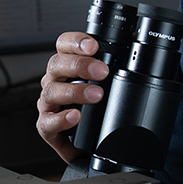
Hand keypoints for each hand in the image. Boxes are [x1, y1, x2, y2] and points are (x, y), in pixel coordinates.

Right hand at [36, 32, 107, 163]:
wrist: (90, 142)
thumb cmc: (96, 108)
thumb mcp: (106, 82)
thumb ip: (117, 61)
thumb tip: (136, 41)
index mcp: (67, 66)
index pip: (64, 45)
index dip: (76, 42)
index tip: (93, 46)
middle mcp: (54, 81)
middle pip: (57, 64)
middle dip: (80, 66)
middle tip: (102, 72)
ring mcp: (48, 103)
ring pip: (52, 91)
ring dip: (76, 92)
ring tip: (96, 95)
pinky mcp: (46, 126)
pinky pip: (48, 121)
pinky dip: (62, 118)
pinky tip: (76, 116)